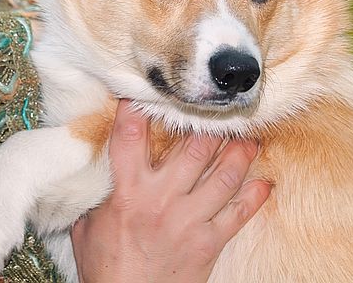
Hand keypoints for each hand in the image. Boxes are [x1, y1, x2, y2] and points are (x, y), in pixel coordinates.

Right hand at [71, 100, 271, 282]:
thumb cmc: (105, 268)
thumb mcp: (88, 225)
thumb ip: (99, 191)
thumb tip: (97, 161)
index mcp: (127, 192)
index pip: (130, 135)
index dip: (136, 106)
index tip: (146, 88)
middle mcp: (161, 200)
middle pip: (193, 148)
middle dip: (210, 124)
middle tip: (221, 106)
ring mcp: (188, 221)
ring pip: (224, 175)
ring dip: (241, 152)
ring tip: (250, 136)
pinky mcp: (209, 243)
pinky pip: (239, 214)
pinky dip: (255, 196)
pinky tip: (264, 182)